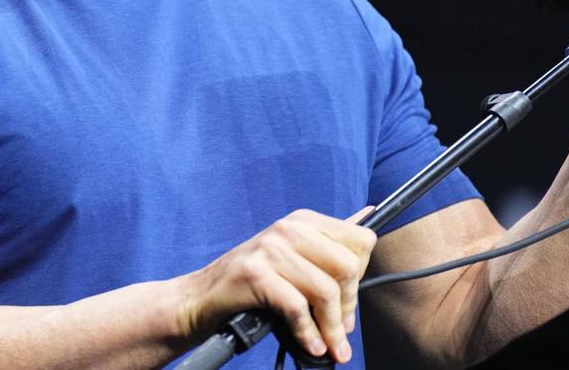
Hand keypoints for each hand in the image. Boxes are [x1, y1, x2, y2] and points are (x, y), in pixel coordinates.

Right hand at [177, 207, 375, 364]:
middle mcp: (288, 228)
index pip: (361, 240)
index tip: (347, 301)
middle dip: (348, 305)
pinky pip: (297, 308)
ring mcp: (270, 249)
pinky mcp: (255, 274)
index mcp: (303, 221)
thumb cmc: (252, 284)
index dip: (361, 275)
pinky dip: (308, 334)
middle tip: (339, 329)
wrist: (201, 297)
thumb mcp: (292, 259)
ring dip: (331, 328)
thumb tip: (368, 229)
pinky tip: (310, 345)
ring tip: (330, 347)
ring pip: (325, 291)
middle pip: (347, 266)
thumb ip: (326, 252)